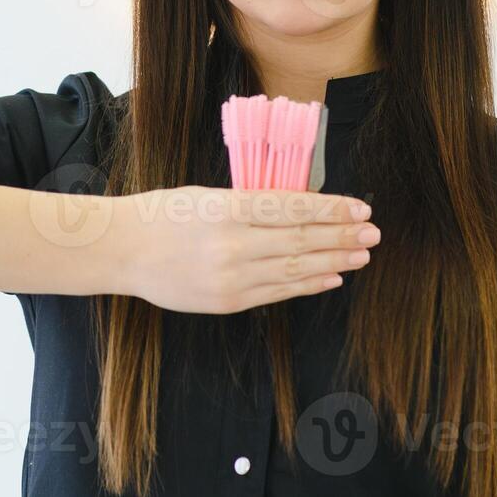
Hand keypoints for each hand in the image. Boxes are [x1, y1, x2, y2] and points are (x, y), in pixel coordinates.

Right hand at [115, 185, 378, 313]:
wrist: (123, 249)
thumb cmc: (164, 213)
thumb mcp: (209, 195)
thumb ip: (251, 204)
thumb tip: (300, 209)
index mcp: (229, 208)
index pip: (294, 208)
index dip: (332, 210)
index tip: (360, 208)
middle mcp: (234, 244)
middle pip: (302, 239)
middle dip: (342, 236)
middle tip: (373, 232)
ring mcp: (231, 277)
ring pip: (295, 268)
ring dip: (334, 261)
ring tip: (362, 254)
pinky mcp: (227, 301)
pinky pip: (277, 292)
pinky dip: (308, 284)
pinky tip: (331, 277)